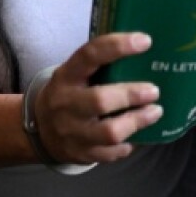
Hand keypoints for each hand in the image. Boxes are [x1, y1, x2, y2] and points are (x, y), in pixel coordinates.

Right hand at [34, 32, 162, 164]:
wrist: (40, 129)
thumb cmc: (69, 93)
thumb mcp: (74, 74)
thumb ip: (99, 66)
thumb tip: (143, 50)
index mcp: (66, 76)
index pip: (89, 56)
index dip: (117, 47)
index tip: (144, 41)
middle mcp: (65, 104)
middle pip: (100, 100)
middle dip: (131, 95)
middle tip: (154, 90)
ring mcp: (71, 132)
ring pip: (109, 132)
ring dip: (137, 121)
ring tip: (155, 112)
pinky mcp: (80, 154)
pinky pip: (110, 153)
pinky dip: (128, 145)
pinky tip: (136, 137)